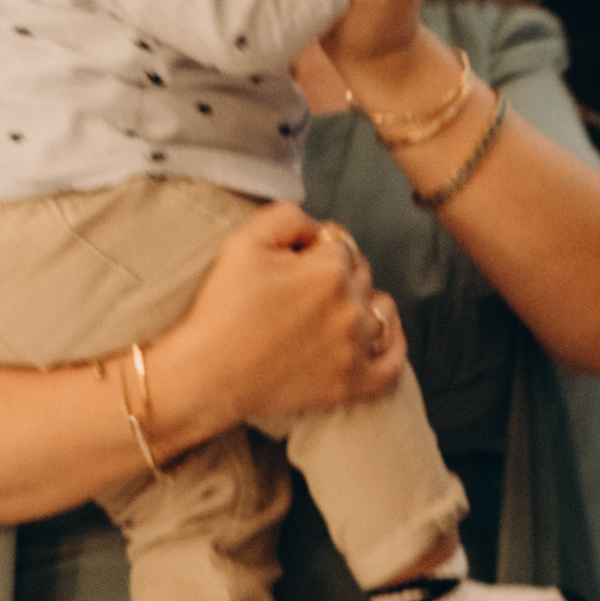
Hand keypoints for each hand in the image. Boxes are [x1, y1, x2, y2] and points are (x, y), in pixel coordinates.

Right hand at [159, 200, 407, 440]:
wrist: (206, 375)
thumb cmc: (222, 309)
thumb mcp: (244, 240)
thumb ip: (288, 216)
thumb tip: (315, 229)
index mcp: (329, 269)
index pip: (337, 242)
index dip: (310, 249)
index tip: (285, 265)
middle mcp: (351, 306)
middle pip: (360, 274)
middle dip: (335, 274)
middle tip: (295, 291)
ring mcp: (355, 348)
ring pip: (382, 311)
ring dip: (364, 304)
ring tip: (331, 311)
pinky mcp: (351, 384)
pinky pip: (393, 365)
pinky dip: (392, 348)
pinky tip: (382, 337)